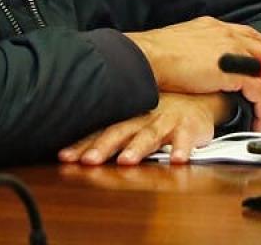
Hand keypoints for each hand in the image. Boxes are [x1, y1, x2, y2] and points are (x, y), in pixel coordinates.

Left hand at [57, 93, 221, 165]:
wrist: (197, 99)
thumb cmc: (159, 114)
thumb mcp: (132, 119)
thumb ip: (109, 132)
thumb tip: (74, 149)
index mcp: (125, 118)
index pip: (99, 132)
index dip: (81, 144)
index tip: (64, 157)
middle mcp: (142, 118)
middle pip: (120, 131)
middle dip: (103, 146)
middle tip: (88, 161)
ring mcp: (166, 121)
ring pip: (150, 135)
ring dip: (138, 148)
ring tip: (126, 161)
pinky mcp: (189, 127)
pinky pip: (186, 138)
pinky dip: (183, 148)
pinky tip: (178, 160)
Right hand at [124, 16, 260, 133]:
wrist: (148, 57)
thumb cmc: (156, 55)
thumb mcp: (182, 45)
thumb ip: (200, 51)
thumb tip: (203, 64)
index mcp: (216, 27)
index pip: (253, 37)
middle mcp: (230, 35)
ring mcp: (234, 51)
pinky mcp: (234, 70)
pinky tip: (260, 121)